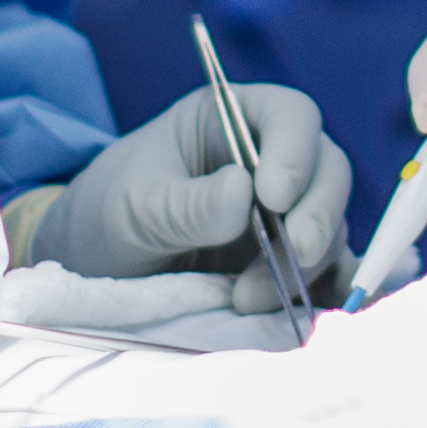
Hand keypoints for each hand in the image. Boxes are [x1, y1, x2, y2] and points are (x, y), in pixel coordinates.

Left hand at [29, 82, 349, 310]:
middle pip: (327, 171)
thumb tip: (244, 194)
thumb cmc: (107, 213)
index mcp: (232, 119)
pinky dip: (331, 290)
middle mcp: (270, 159)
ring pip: (327, 227)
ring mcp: (284, 213)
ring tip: (246, 300)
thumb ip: (187, 205)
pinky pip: (327, 271)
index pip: (289, 116)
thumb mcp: (134, 206)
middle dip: (316, 215)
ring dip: (303, 266)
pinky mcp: (287, 261)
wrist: (95, 267)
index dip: (295, 151)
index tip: (274, 198)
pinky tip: (315, 311)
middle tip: (295, 254)